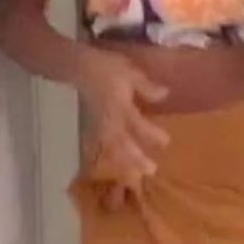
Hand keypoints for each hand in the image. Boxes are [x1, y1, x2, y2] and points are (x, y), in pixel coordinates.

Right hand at [77, 51, 169, 202]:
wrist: (77, 67)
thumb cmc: (105, 67)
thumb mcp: (129, 72)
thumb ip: (146, 86)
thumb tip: (165, 95)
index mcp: (119, 106)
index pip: (136, 123)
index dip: (150, 134)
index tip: (166, 142)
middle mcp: (109, 119)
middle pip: (122, 143)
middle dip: (135, 158)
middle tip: (150, 171)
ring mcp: (100, 125)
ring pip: (111, 148)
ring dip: (123, 163)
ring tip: (135, 176)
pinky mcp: (94, 126)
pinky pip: (103, 146)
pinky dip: (111, 158)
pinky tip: (118, 166)